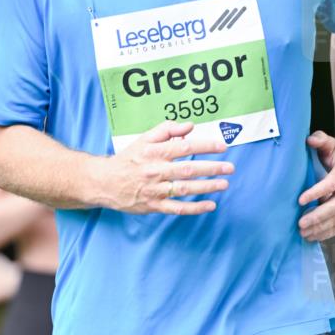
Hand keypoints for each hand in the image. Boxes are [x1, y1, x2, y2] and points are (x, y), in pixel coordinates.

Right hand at [92, 121, 233, 214]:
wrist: (105, 182)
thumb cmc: (128, 159)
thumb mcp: (144, 139)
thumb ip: (166, 130)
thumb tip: (190, 126)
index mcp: (154, 153)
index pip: (184, 147)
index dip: (205, 146)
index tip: (222, 147)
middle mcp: (155, 171)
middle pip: (187, 169)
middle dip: (211, 168)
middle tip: (230, 168)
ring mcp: (155, 190)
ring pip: (184, 189)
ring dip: (206, 187)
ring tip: (224, 184)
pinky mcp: (154, 206)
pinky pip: (177, 208)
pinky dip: (194, 208)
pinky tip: (210, 205)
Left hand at [298, 131, 334, 240]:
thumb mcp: (330, 143)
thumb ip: (320, 139)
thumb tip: (310, 140)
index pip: (331, 184)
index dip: (316, 192)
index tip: (300, 200)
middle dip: (318, 216)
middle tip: (300, 223)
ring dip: (320, 228)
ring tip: (302, 232)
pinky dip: (326, 234)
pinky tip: (311, 237)